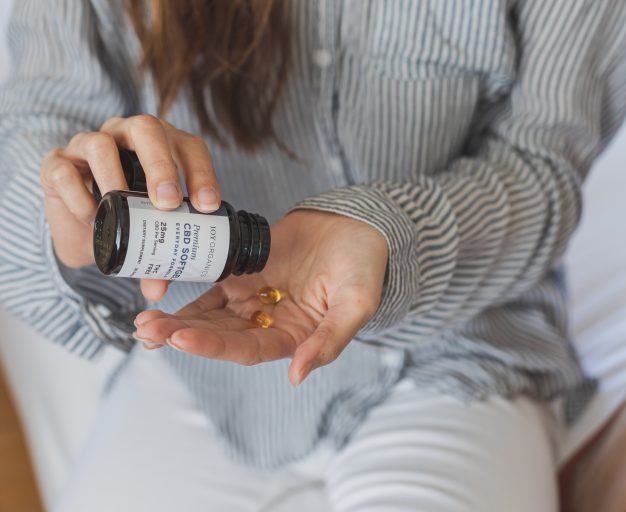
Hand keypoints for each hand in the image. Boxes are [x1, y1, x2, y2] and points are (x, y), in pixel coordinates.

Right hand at [40, 115, 219, 299]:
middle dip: (160, 165)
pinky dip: (79, 197)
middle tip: (168, 203)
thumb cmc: (129, 219)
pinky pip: (64, 172)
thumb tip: (157, 290)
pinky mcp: (56, 163)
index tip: (207, 207)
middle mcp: (126, 136)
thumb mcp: (151, 235)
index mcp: (162, 146)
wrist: (82, 225)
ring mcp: (88, 145)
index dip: (201, 174)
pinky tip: (91, 217)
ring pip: (101, 144)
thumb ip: (158, 259)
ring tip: (120, 210)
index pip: (188, 148)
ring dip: (114, 179)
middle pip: (145, 128)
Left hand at [133, 210, 387, 384]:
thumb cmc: (364, 268)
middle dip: (182, 335)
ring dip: (177, 319)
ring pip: (209, 315)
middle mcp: (269, 323)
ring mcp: (255, 297)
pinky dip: (187, 292)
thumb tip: (297, 376)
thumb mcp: (356, 305)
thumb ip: (328, 340)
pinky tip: (161, 294)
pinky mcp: (245, 272)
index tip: (180, 338)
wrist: (359, 227)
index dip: (213, 346)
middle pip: (219, 335)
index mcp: (294, 337)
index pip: (247, 349)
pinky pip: (211, 285)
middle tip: (147, 330)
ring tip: (144, 320)